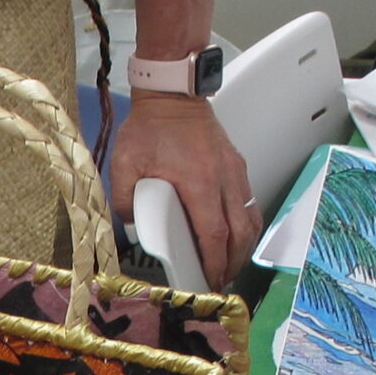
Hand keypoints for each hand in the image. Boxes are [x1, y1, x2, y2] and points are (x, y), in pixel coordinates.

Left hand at [111, 91, 254, 288]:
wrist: (173, 94)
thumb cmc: (151, 125)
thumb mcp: (125, 163)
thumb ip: (125, 197)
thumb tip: (130, 226)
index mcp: (198, 182)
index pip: (214, 234)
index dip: (215, 263)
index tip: (209, 280)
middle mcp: (223, 179)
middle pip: (240, 234)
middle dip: (232, 264)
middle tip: (218, 281)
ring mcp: (234, 172)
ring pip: (250, 220)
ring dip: (242, 248)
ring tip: (227, 265)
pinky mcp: (237, 167)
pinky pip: (248, 204)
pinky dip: (245, 226)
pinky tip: (233, 236)